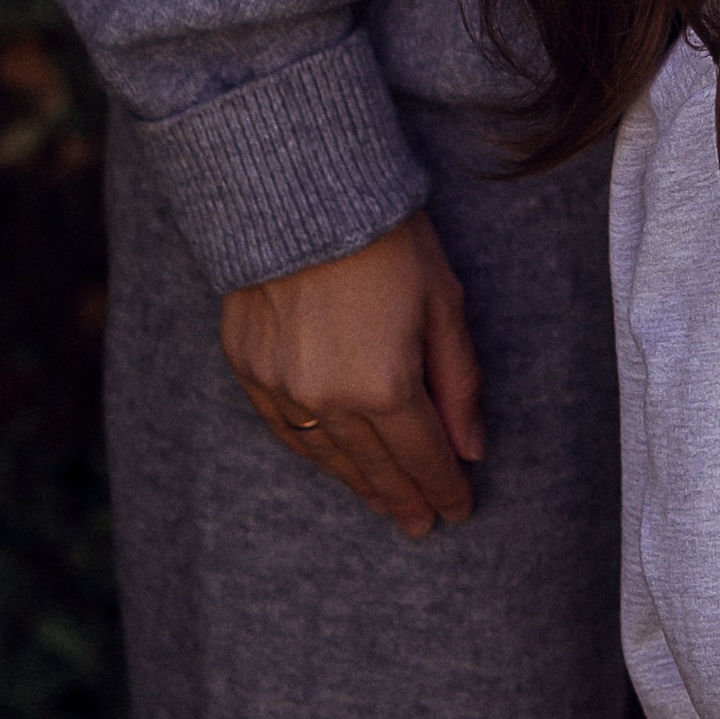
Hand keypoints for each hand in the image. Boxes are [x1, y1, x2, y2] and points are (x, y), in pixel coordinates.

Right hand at [220, 210, 485, 537]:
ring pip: (327, 457)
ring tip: (384, 504)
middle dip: (404, 497)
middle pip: (374, 466)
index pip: (422, 455)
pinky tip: (331, 464)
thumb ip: (459, 381)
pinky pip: (285, 430)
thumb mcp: (444, 303)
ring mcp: (280, 388)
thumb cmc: (388, 240)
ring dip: (358, 484)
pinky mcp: (248, 368)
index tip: (457, 510)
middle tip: (420, 525)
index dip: (443, 486)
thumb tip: (471, 448)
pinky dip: (314, 452)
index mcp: (383, 385)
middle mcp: (327, 400)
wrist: (302, 193)